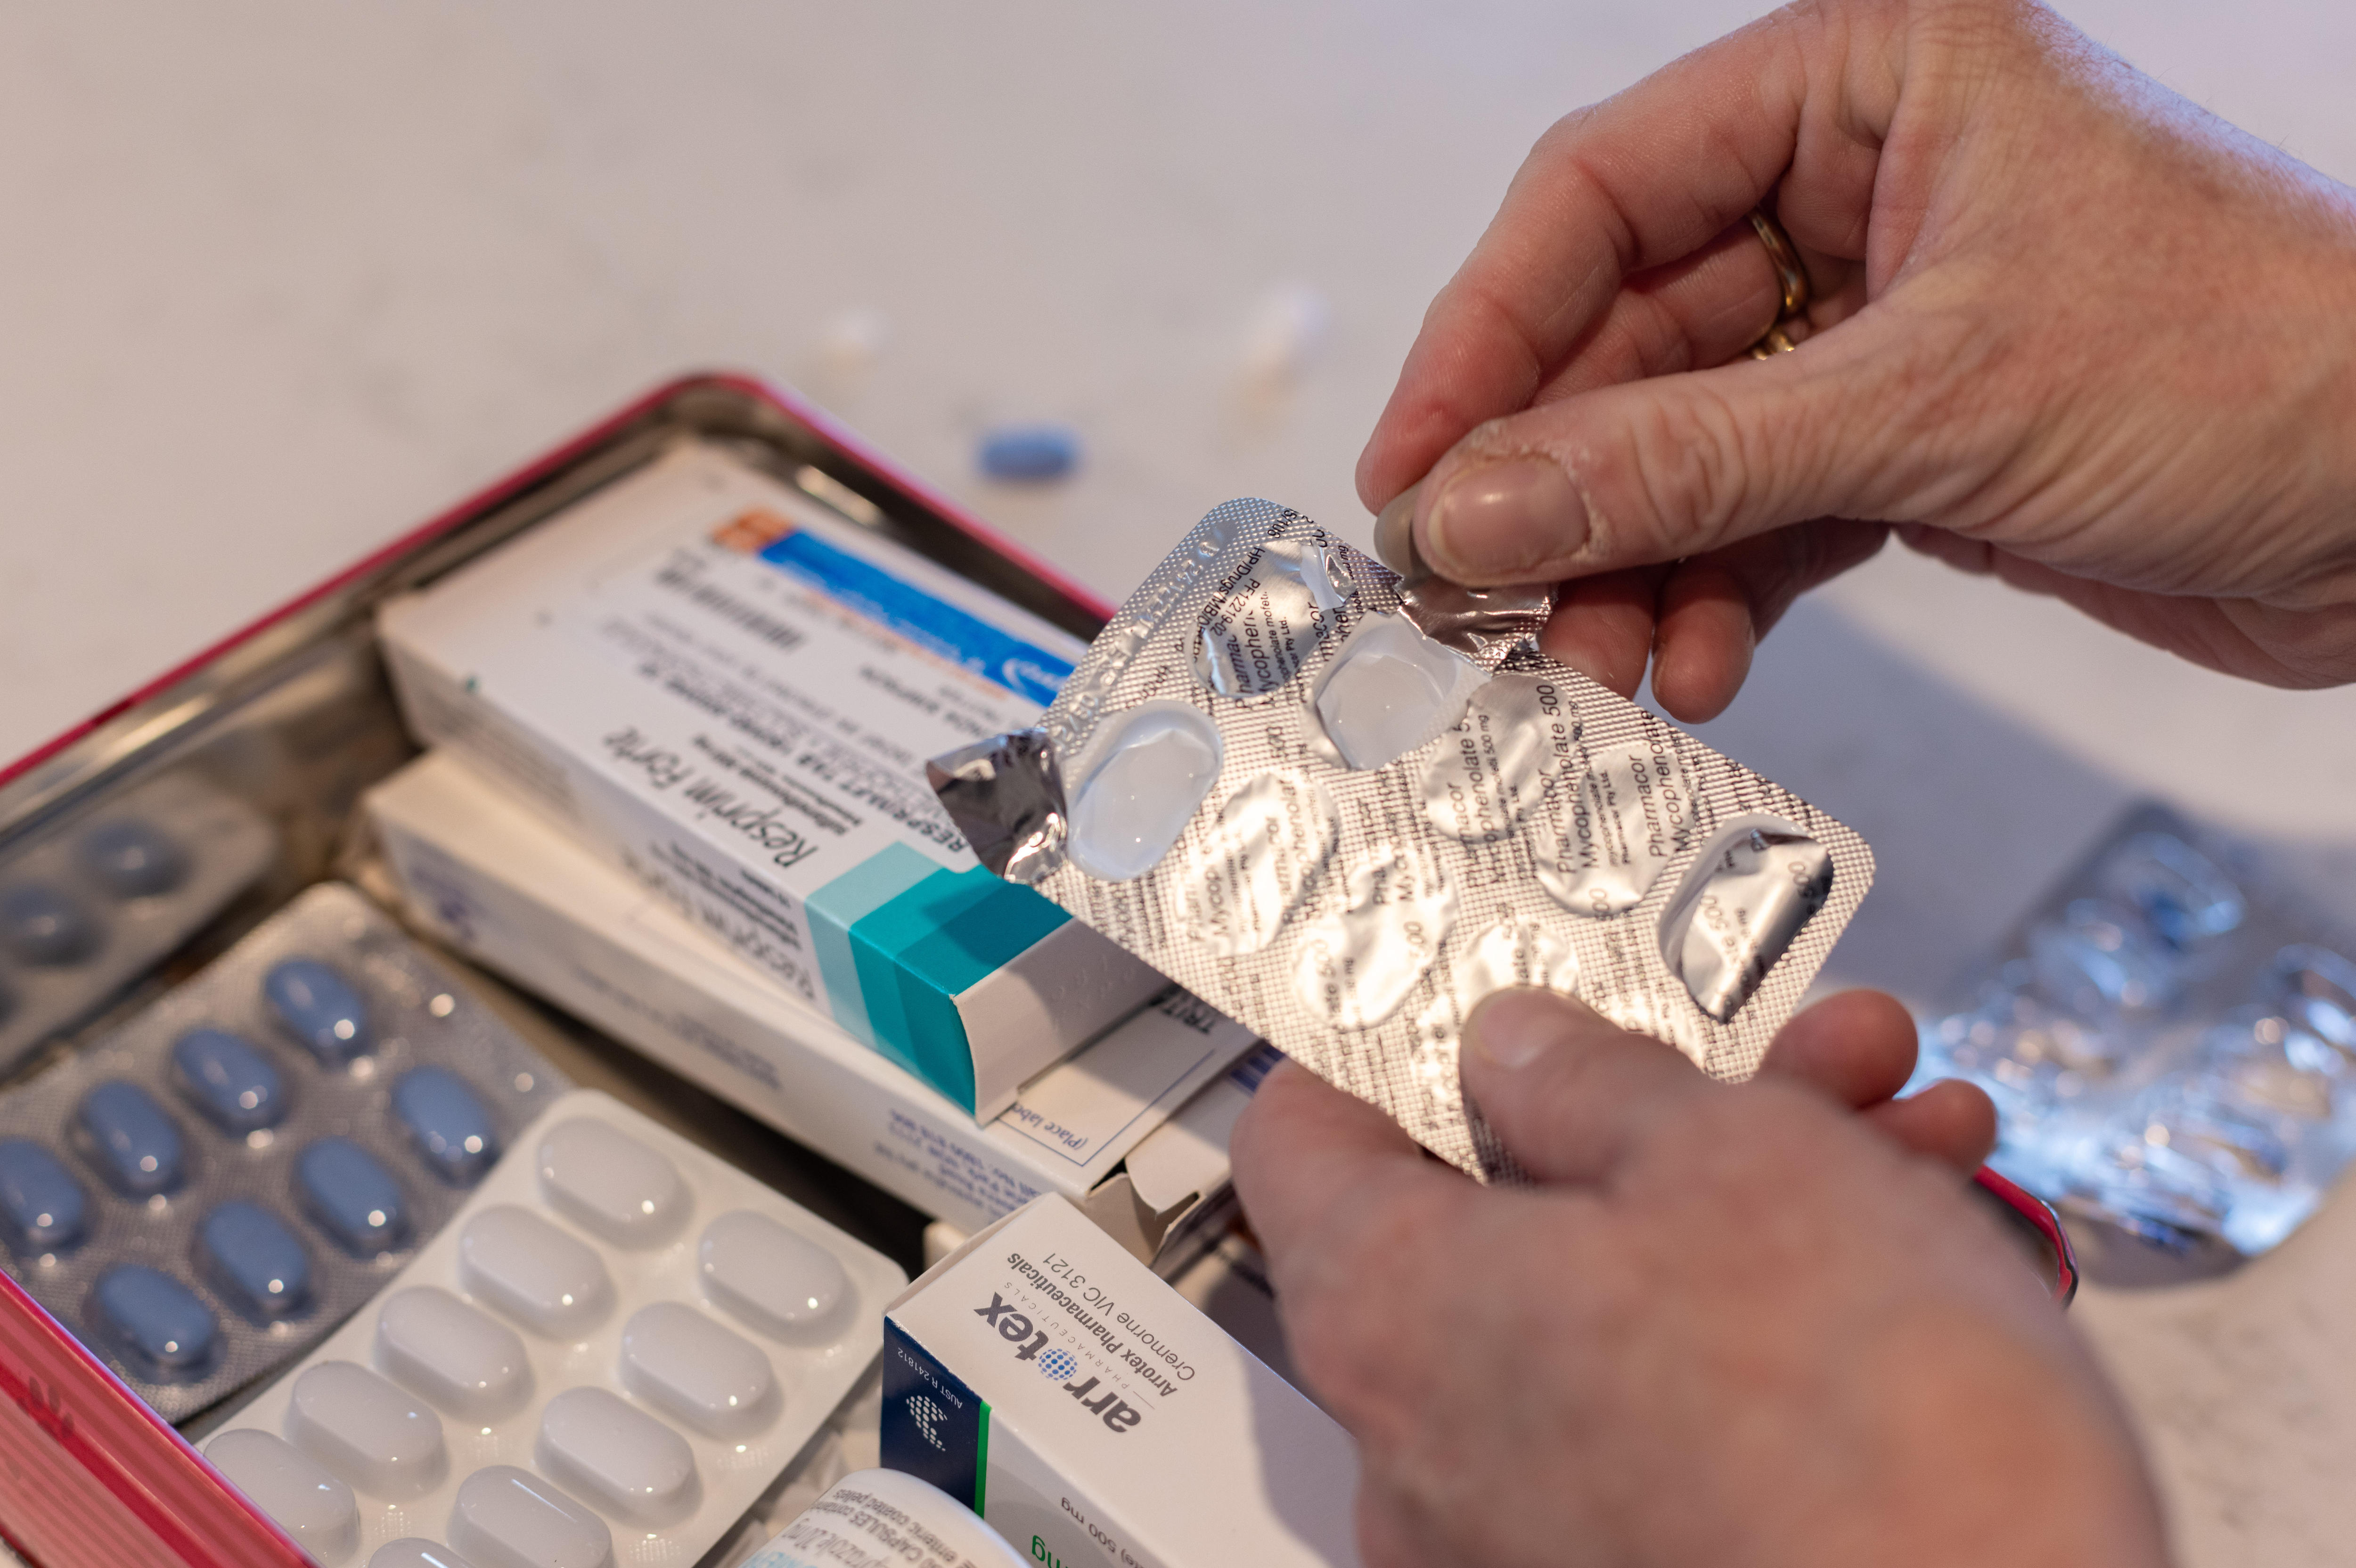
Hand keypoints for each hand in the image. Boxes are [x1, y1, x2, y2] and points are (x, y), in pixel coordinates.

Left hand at [1231, 988, 2168, 1567]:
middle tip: (1777, 1048)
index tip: (1487, 986)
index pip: (1306, 1137)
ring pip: (1618, 1304)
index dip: (1394, 1038)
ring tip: (1897, 1126)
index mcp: (1388, 1314)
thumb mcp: (1731, 1157)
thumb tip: (1523, 1054)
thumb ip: (1596, 1081)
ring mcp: (1526, 1535)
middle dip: (1660, 1105)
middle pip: (1502, 1213)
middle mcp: (1423, 1448)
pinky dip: (1776, 1322)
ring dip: (1754, 1195)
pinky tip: (1916, 1244)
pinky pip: (1679, 1413)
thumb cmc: (1868, 1445)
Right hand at [1362, 0, 2355, 721]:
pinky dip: (1712, 594)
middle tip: (1485, 593)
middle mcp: (1859, 185)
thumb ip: (1684, 460)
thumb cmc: (2266, 362)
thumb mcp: (1933, 402)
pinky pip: (1753, 512)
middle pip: (1624, 335)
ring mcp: (1875, 320)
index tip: (1411, 468)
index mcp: (1866, 81)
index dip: (1483, 336)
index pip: (1602, 193)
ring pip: (1678, 442)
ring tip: (1597, 661)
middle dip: (1558, 485)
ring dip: (1626, 563)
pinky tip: (1692, 663)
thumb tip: (1480, 504)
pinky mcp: (1905, 436)